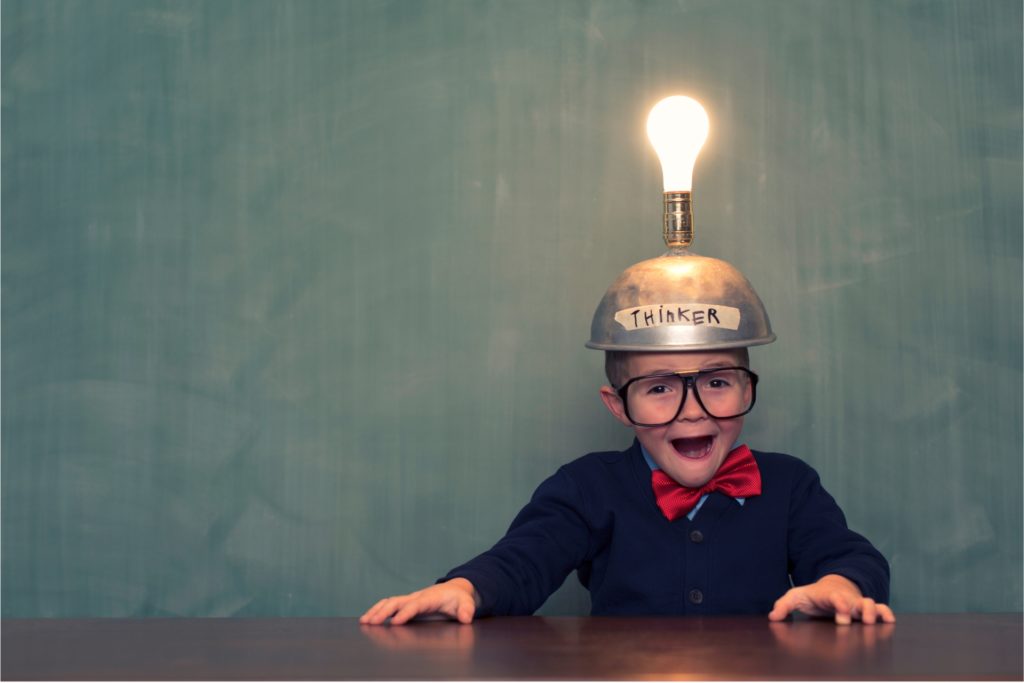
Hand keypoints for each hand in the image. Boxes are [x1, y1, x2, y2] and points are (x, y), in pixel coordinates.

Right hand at [359, 578, 478, 624]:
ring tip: (364, 621)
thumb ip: (467, 610)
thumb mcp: (466, 603)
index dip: (405, 613)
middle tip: (371, 622)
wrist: (455, 590)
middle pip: (397, 602)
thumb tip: (466, 617)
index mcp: (429, 598)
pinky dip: (377, 610)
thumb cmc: (459, 599)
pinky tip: (368, 619)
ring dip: (376, 611)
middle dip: (383, 612)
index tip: (394, 622)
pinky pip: (389, 606)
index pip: (415, 605)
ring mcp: (410, 600)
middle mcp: (416, 597)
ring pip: (389, 602)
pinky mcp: (406, 604)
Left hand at [768, 574, 895, 624]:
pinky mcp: (866, 610)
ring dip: (875, 613)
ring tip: (875, 623)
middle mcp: (846, 599)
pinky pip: (881, 610)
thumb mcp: (797, 597)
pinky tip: (890, 621)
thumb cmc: (814, 595)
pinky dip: (886, 614)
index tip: (842, 616)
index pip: (836, 598)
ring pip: (871, 605)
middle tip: (863, 621)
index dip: (840, 605)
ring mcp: (858, 604)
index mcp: (830, 595)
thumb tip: (773, 617)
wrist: (833, 587)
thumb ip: (784, 605)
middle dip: (861, 611)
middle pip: (857, 602)